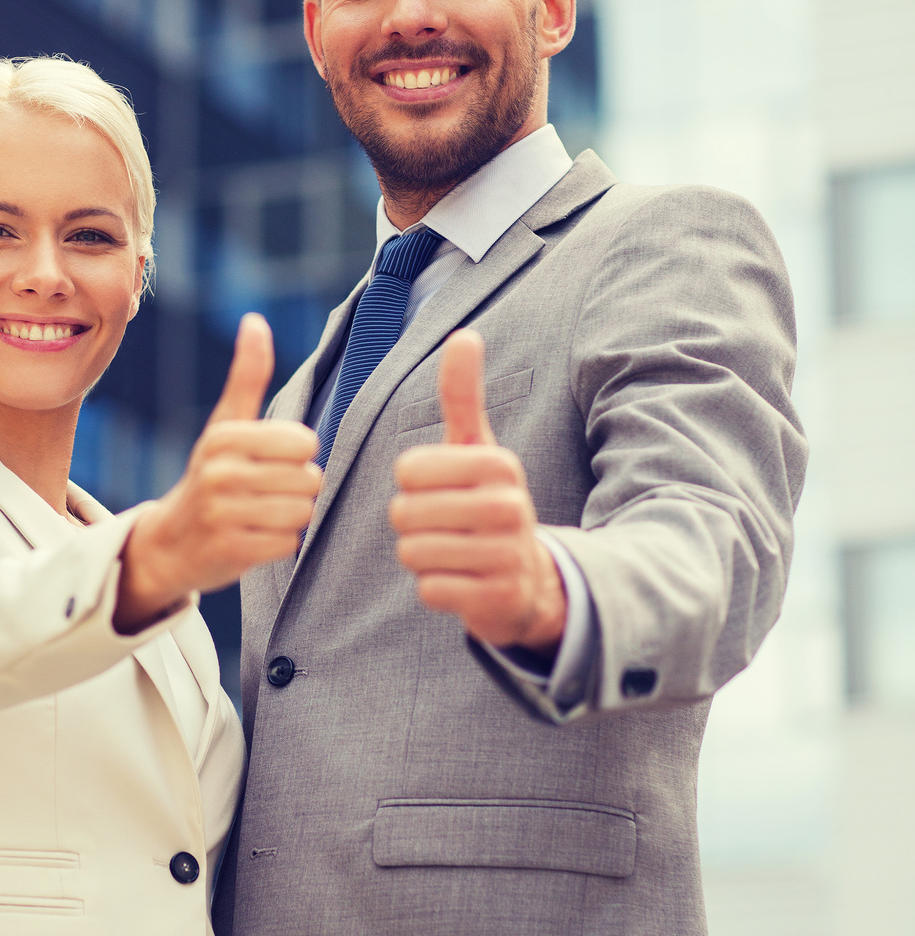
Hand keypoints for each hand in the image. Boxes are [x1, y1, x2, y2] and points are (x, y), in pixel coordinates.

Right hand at [115, 313, 321, 632]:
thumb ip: (247, 375)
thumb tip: (255, 320)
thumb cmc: (211, 476)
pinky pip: (288, 544)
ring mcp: (222, 514)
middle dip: (296, 488)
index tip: (269, 461)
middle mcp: (219, 472)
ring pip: (301, 512)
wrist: (169, 543)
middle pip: (309, 479)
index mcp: (223, 435)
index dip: (298, 455)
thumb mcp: (225, 424)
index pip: (305, 442)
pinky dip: (277, 545)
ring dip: (289, 517)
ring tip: (258, 515)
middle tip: (264, 493)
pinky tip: (251, 538)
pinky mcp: (230, 552)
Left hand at [388, 330, 565, 652]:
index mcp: (500, 464)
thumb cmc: (488, 502)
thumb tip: (463, 335)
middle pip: (405, 512)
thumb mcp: (477, 448)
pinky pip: (429, 589)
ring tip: (455, 551)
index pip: (407, 469)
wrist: (530, 580)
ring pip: (413, 552)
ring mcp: (507, 556)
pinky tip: (463, 581)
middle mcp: (510, 508)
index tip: (443, 490)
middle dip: (412, 523)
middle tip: (446, 526)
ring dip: (422, 556)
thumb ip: (462, 395)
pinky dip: (435, 588)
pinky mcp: (497, 600)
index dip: (412, 484)